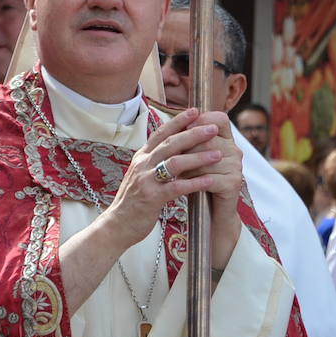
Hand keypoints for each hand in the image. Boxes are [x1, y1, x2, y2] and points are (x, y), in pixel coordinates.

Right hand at [98, 109, 239, 262]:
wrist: (116, 225)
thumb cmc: (134, 200)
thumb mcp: (141, 174)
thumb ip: (155, 160)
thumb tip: (174, 145)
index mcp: (141, 156)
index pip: (161, 133)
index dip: (178, 121)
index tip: (196, 111)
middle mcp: (143, 164)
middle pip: (171, 143)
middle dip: (194, 133)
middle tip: (213, 128)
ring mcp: (146, 180)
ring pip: (175, 162)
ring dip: (199, 157)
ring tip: (218, 154)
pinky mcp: (152, 198)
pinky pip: (177, 187)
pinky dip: (195, 183)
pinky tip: (210, 181)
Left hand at [188, 109, 243, 268]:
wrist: (210, 213)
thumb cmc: (197, 181)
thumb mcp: (193, 158)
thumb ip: (189, 141)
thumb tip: (173, 124)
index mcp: (227, 139)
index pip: (219, 119)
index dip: (202, 119)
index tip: (184, 126)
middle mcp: (235, 150)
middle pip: (208, 139)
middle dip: (187, 148)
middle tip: (170, 157)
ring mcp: (236, 167)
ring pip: (206, 159)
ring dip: (187, 167)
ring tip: (174, 174)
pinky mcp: (233, 183)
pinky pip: (209, 178)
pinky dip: (193, 182)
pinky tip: (183, 186)